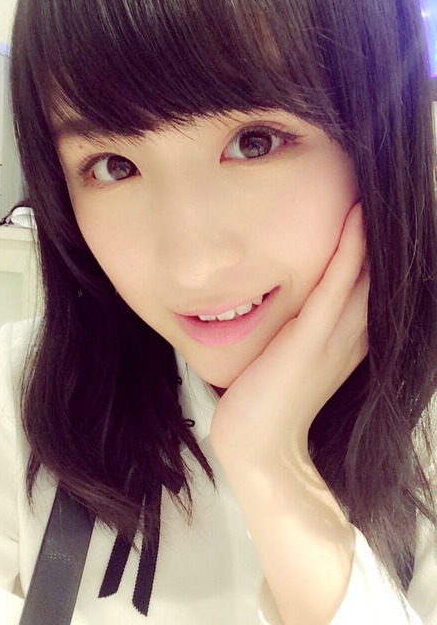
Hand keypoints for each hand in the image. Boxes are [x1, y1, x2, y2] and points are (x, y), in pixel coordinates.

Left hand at [210, 202, 368, 468]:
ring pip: (360, 277)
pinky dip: (347, 256)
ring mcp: (332, 341)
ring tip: (374, 192)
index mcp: (346, 342)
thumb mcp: (292, 362)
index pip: (367, 286)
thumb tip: (293, 304)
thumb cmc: (266, 404)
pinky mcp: (308, 345)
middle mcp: (349, 338)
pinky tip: (354, 222)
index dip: (376, 251)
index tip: (374, 213)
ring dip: (371, 234)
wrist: (256, 449)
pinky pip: (333, 292)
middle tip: (385, 192)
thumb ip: (303, 333)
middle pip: (374, 277)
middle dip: (381, 237)